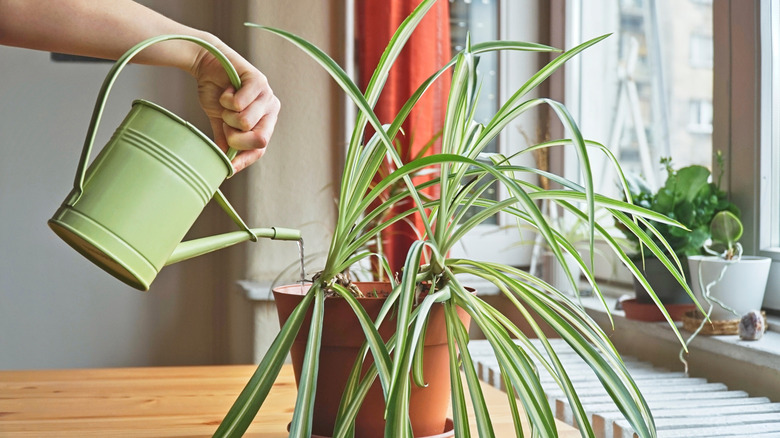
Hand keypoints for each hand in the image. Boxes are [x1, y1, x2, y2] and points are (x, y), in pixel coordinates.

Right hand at [190, 42, 279, 172]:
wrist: (206, 65)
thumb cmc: (216, 92)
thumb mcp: (221, 122)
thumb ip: (226, 141)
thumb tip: (226, 166)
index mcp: (266, 121)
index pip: (260, 148)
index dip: (245, 159)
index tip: (229, 167)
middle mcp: (272, 108)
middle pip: (257, 139)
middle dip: (234, 136)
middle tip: (225, 121)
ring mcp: (267, 94)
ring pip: (245, 122)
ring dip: (227, 115)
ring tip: (226, 102)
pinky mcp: (258, 80)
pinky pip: (239, 104)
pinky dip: (225, 99)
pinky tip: (227, 89)